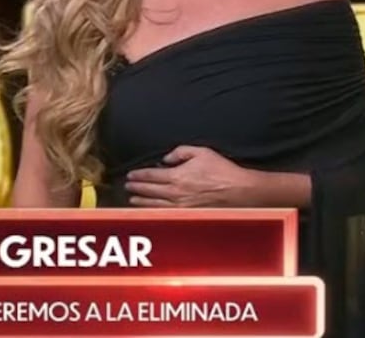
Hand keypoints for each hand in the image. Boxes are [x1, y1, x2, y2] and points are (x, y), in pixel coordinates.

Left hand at [124, 145, 258, 207]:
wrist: (237, 190)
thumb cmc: (221, 170)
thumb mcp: (201, 152)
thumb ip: (180, 152)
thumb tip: (166, 158)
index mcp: (177, 176)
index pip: (150, 176)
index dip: (138, 175)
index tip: (131, 175)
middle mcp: (174, 193)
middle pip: (149, 191)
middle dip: (136, 188)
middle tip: (128, 186)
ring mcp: (180, 205)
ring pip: (153, 204)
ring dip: (141, 201)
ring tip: (133, 199)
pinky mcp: (186, 213)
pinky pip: (164, 212)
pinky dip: (153, 210)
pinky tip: (149, 209)